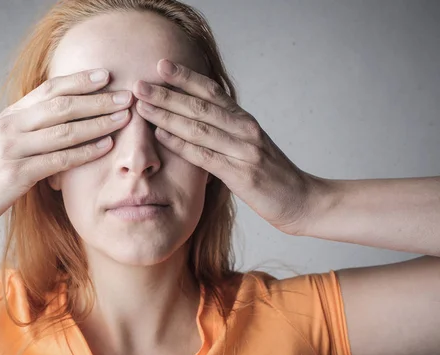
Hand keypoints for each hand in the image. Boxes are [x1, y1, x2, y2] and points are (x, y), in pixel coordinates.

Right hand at [0, 68, 132, 234]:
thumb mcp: (9, 141)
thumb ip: (33, 127)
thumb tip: (67, 117)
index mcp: (12, 114)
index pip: (50, 89)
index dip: (80, 80)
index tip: (107, 75)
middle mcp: (12, 126)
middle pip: (62, 105)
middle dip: (98, 100)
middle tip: (126, 96)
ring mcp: (13, 149)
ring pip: (64, 131)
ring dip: (98, 123)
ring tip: (123, 118)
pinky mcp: (16, 174)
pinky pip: (59, 159)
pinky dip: (85, 152)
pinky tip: (106, 146)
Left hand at [132, 59, 324, 234]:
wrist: (302, 201)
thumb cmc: (271, 175)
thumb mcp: (250, 146)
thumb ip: (227, 132)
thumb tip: (197, 122)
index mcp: (245, 120)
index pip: (212, 92)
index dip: (186, 77)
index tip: (161, 65)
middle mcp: (244, 129)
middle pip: (200, 106)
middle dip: (167, 94)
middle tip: (140, 84)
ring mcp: (244, 150)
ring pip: (199, 127)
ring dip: (167, 115)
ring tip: (143, 106)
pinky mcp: (242, 174)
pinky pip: (205, 155)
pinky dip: (181, 144)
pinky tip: (161, 135)